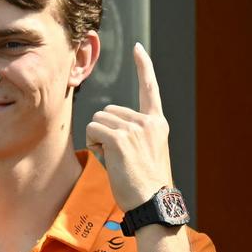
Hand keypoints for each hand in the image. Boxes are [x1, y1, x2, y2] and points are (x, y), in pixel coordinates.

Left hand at [86, 43, 173, 210]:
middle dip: (105, 131)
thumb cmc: (147, 186)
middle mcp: (148, 122)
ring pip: (98, 121)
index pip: (150, 89)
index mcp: (158, 123)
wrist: (153, 203)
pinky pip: (93, 130)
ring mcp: (135, 129)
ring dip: (98, 140)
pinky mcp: (120, 138)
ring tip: (116, 161)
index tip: (138, 48)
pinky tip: (108, 160)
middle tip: (119, 156)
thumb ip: (133, 135)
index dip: (144, 67)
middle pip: (109, 110)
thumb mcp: (148, 154)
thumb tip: (102, 127)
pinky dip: (94, 144)